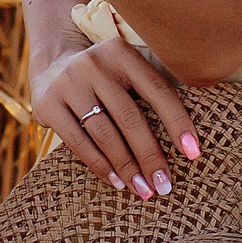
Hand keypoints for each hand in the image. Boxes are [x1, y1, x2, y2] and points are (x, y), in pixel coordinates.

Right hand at [31, 35, 201, 199]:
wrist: (52, 61)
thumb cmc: (106, 76)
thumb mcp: (126, 69)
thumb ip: (150, 92)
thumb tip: (187, 141)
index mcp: (122, 53)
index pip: (157, 90)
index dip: (177, 122)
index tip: (193, 153)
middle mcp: (94, 64)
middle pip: (130, 117)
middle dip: (150, 156)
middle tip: (165, 185)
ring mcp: (68, 83)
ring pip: (105, 134)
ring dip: (127, 167)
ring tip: (143, 190)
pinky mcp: (48, 104)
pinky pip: (79, 143)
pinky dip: (101, 166)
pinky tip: (117, 182)